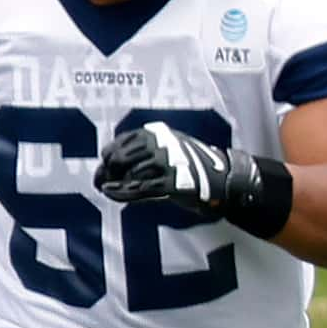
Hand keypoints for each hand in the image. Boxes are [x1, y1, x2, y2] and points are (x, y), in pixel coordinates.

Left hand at [94, 120, 291, 240]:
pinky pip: (139, 189)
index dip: (107, 158)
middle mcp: (160, 144)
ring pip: (128, 174)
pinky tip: (111, 194)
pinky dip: (122, 193)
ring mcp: (168, 163)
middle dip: (107, 172)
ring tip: (107, 190)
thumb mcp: (165, 147)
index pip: (119, 143)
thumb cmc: (190, 165)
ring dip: (114, 184)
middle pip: (119, 158)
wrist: (224, 178)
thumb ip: (140, 151)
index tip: (104, 169)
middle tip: (102, 182)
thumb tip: (107, 164)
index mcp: (156, 133)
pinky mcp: (173, 183)